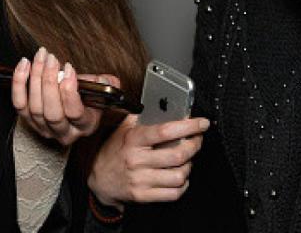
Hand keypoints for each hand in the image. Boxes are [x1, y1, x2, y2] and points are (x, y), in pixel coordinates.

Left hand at [11, 47, 112, 146]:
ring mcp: (44, 129)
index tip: (69, 68)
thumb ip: (105, 84)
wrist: (73, 103)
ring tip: (41, 56)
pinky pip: (19, 104)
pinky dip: (19, 83)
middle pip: (52, 112)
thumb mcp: (102, 90)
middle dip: (49, 82)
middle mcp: (64, 132)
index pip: (74, 113)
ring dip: (35, 77)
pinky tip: (24, 64)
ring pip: (34, 107)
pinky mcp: (28, 121)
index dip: (69, 90)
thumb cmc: (88, 96)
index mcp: (85, 126)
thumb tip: (100, 81)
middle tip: (52, 59)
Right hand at [87, 115, 208, 209]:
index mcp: (133, 139)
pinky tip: (180, 176)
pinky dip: (183, 184)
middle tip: (197, 140)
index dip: (188, 126)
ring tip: (186, 160)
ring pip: (179, 176)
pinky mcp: (143, 196)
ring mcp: (140, 180)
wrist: (98, 180)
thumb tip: (163, 104)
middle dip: (195, 145)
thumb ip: (141, 116)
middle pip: (178, 154)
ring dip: (189, 167)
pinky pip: (174, 193)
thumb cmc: (115, 151)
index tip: (202, 123)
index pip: (166, 131)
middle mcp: (137, 160)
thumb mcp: (123, 129)